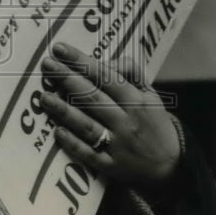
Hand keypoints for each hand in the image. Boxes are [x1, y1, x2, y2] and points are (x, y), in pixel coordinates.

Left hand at [39, 42, 180, 187]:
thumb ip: (131, 73)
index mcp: (137, 101)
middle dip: (68, 79)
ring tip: (43, 96)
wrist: (172, 166)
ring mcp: (118, 145)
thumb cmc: (154, 123)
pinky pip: (89, 155)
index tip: (60, 48)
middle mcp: (126, 121)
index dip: (82, 62)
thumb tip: (107, 61)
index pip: (106, 76)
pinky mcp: (111, 166)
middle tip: (46, 64)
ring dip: (64, 111)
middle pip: (93, 97)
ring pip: (87, 125)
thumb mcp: (151, 95)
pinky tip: (57, 131)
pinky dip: (73, 143)